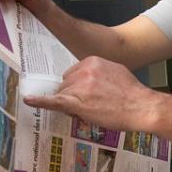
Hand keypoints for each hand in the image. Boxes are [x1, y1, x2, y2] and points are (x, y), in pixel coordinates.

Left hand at [24, 56, 157, 132]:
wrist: (142, 107)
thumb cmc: (133, 93)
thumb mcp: (118, 72)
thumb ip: (101, 72)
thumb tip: (92, 81)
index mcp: (93, 61)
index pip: (74, 72)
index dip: (79, 85)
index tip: (88, 93)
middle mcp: (83, 71)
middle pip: (67, 83)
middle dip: (75, 94)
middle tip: (93, 104)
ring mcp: (79, 87)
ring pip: (64, 95)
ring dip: (73, 103)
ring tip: (94, 110)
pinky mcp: (77, 103)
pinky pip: (55, 101)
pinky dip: (41, 101)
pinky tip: (29, 100)